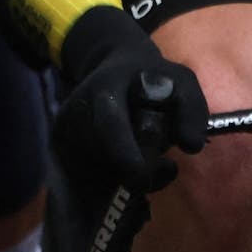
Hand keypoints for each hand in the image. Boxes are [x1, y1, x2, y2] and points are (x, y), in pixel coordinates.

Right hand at [52, 6, 209, 192]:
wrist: (116, 68)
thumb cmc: (154, 80)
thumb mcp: (182, 83)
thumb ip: (192, 110)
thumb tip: (191, 146)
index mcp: (104, 89)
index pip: (109, 127)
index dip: (124, 155)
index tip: (142, 179)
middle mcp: (75, 112)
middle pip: (100, 159)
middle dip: (133, 171)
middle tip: (164, 165)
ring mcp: (62, 134)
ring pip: (93, 176)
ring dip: (125, 178)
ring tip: (150, 157)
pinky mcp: (59, 151)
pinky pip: (85, 181)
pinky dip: (112, 183)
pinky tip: (131, 166)